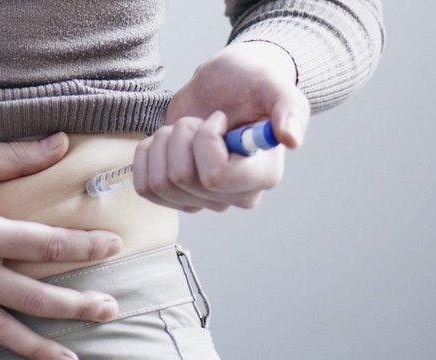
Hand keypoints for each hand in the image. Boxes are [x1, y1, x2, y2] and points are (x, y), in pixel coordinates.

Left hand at [133, 40, 310, 211]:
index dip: (205, 140)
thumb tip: (291, 139)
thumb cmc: (251, 83)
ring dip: (165, 144)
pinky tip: (168, 141)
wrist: (224, 85)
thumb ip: (290, 109)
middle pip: (180, 178)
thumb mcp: (273, 85)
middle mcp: (235, 196)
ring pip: (159, 183)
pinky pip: (143, 186)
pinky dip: (147, 155)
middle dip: (183, 135)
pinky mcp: (176, 196)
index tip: (218, 118)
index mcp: (263, 175)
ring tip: (188, 128)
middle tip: (203, 119)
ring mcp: (203, 201)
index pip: (214, 176)